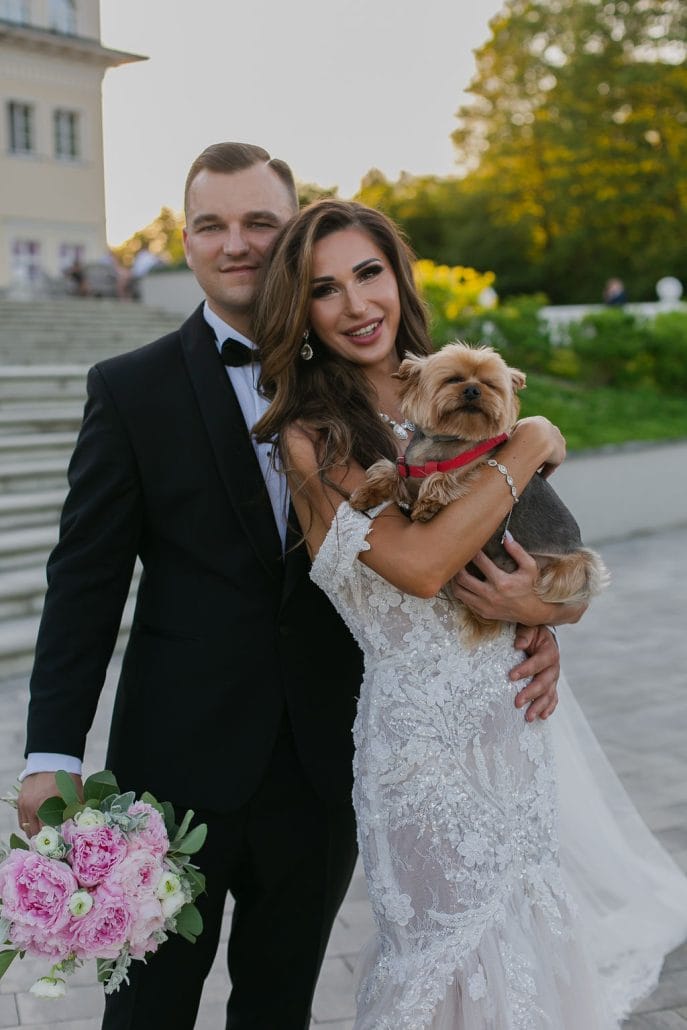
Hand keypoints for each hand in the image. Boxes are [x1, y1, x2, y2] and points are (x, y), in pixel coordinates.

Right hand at [17, 772, 82, 838]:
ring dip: (36, 833)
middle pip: (36, 834)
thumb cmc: (67, 777)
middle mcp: (33, 809)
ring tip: (46, 834)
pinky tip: (38, 825)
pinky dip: (28, 826)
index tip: (62, 843)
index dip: (56, 841)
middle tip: (54, 842)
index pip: (49, 834)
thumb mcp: (75, 795)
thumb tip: (79, 827)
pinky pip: (22, 821)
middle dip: (45, 840)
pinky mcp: (20, 802)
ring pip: (27, 829)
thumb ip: (77, 812)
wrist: (52, 760)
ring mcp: (25, 805)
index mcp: (47, 808)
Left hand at [451, 535, 587, 626]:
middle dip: (457, 565)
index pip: (480, 562)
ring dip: (456, 580)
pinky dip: (462, 590)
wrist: (534, 612)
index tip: (470, 544)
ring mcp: (485, 606)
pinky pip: (464, 601)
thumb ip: (517, 551)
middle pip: (462, 578)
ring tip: (457, 570)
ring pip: (459, 591)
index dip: (473, 551)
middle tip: (457, 557)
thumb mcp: (530, 567)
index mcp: (502, 582)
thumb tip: (506, 536)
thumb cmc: (532, 587)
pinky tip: (464, 582)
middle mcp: (490, 595)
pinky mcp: (482, 613)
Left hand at [510, 625, 558, 721]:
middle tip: (517, 702)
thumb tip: (518, 644)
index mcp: (549, 652)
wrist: (542, 638)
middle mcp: (554, 667)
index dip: (526, 669)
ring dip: (539, 706)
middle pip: (544, 682)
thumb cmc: (532, 632)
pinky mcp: (551, 685)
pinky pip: (553, 698)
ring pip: (548, 694)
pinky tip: (542, 716)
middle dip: (530, 693)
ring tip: (528, 717)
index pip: (539, 662)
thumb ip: (525, 634)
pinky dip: (549, 708)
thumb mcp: (529, 628)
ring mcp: (553, 678)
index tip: (511, 676)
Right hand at [512, 416, 565, 477]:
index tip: (524, 449)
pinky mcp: (561, 454)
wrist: (532, 437)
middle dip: (540, 450)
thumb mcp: (513, 431)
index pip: (537, 432)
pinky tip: (540, 477)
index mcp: (540, 421)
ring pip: (551, 453)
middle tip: (529, 459)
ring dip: (544, 460)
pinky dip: (547, 470)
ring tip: (535, 469)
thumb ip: (515, 435)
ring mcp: (559, 442)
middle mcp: (552, 430)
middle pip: (546, 442)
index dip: (530, 441)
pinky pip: (552, 464)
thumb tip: (510, 442)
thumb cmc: (518, 433)